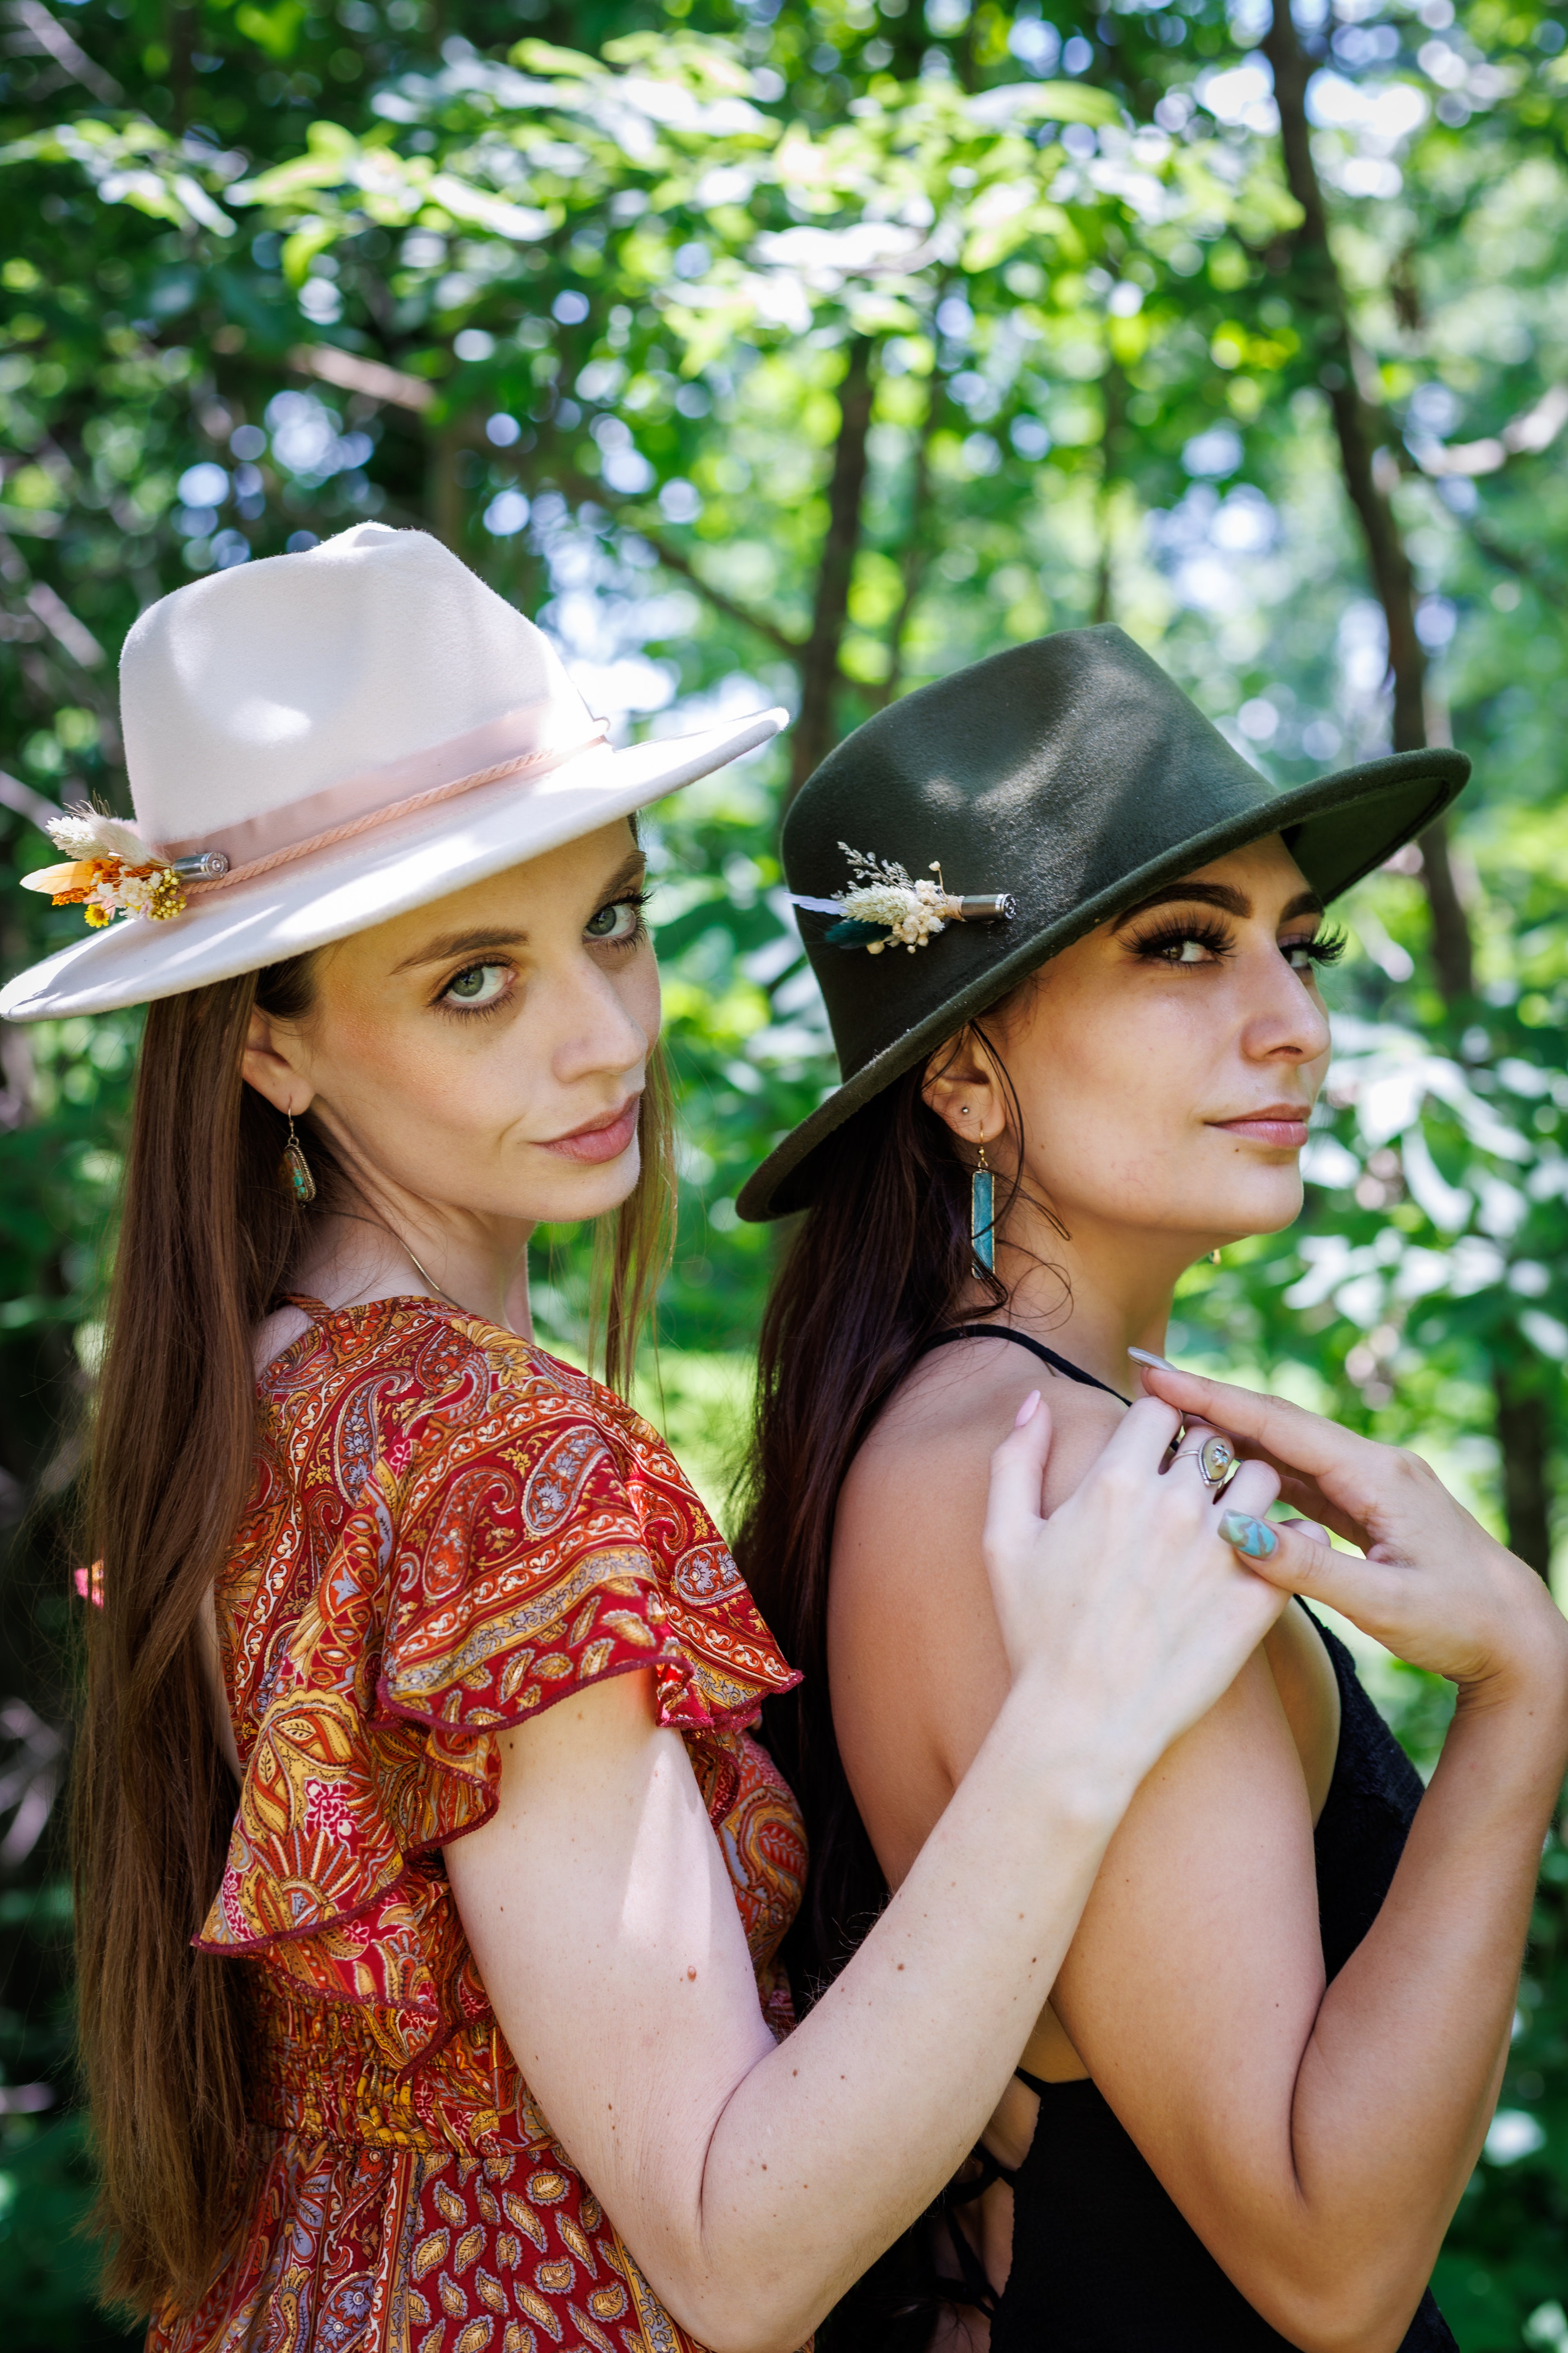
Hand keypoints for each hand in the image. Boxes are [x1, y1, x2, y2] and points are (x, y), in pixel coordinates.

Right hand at [983, 1391, 1288, 1785]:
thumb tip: (1034, 1401)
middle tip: (1186, 1488)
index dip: (1154, 1426)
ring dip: (1246, 1487)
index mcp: (1114, 1482)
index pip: (1158, 1411)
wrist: (1084, 1722)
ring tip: (1226, 1517)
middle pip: (1211, 1439)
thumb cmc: (1037, 1633)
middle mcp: (1173, 1505)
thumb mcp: (1005, 1539)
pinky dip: (1289, 1535)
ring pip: (1262, 1477)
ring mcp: (1221, 1550)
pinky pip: (1299, 1535)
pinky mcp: (1257, 1595)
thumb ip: (1016, 1459)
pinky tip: (1262, 1553)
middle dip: (1199, 1454)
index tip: (1149, 1456)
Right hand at [1136, 1362, 1567, 1698]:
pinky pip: (1302, 1479)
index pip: (1280, 1424)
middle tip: (1148, 1381)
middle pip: (1279, 1425)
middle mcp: (1374, 1466)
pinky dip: (1258, 1470)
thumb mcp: (1382, 1604)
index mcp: (1377, 1475)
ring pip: (1287, 1451)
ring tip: (1169, 1421)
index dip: (1215, 1398)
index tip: (1158, 1375)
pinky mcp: (1369, 1509)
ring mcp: (1372, 1486)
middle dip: (1212, 1402)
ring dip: (1232, 1435)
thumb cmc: (1458, 1623)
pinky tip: (1222, 1470)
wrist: (1518, 1640)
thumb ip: (1306, 1568)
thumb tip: (1232, 1528)